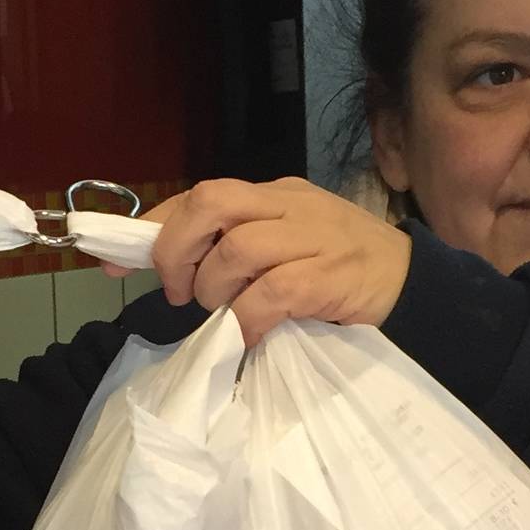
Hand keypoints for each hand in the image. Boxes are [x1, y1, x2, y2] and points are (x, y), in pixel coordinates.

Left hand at [135, 178, 411, 344]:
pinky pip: (267, 294)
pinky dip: (247, 320)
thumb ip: (236, 250)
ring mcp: (310, 238)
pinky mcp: (326, 277)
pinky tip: (251, 335)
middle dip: (177, 250)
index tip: (113, 263)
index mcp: (274, 194)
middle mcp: (288, 206)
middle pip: (210, 203)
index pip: (200, 195)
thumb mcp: (287, 247)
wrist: (416, 287)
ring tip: (226, 314)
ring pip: (235, 250)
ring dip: (214, 291)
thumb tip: (169, 272)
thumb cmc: (344, 272)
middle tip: (178, 292)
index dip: (151, 228)